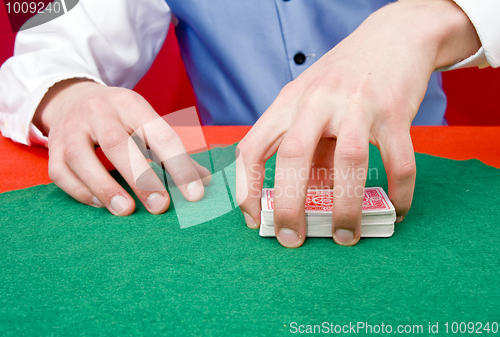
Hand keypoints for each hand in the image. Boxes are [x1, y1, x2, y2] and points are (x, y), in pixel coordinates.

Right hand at [34, 79, 210, 214]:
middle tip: (161, 206)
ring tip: (126, 211)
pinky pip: (61, 172)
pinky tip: (101, 205)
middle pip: (117, 143)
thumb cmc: (119, 118)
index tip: (195, 194)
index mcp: (130, 104)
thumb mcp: (145, 123)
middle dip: (141, 177)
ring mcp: (71, 128)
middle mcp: (98, 111)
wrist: (71, 97)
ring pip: (81, 157)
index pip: (159, 134)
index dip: (179, 165)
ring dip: (104, 187)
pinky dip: (81, 191)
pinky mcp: (52, 146)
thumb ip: (172, 152)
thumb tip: (204, 180)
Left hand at [237, 0, 479, 246]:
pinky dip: (399, 192)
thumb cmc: (342, 77)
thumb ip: (303, 143)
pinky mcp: (394, 111)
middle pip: (293, 158)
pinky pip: (398, 161)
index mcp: (288, 103)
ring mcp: (356, 105)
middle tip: (291, 240)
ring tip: (345, 237)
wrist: (393, 36)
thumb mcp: (309, 102)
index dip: (246, 188)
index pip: (252, 147)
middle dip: (288, 207)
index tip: (253, 220)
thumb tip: (302, 197)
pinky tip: (397, 210)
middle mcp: (316, 102)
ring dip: (345, 207)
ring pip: (347, 162)